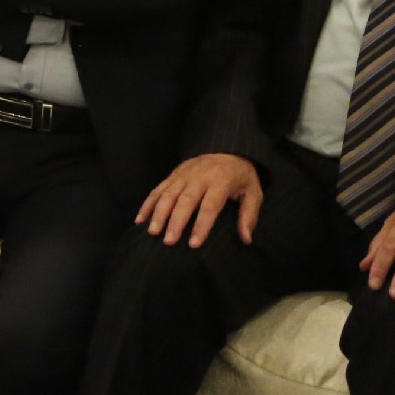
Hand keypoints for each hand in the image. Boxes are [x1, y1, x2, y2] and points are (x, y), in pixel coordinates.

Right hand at [138, 153, 263, 247]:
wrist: (230, 150)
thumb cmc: (241, 177)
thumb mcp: (253, 193)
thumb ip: (249, 215)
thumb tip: (246, 239)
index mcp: (221, 181)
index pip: (209, 205)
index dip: (201, 225)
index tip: (194, 244)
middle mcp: (200, 176)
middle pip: (185, 200)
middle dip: (175, 221)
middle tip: (169, 241)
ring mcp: (184, 173)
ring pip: (168, 193)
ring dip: (158, 213)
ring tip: (152, 232)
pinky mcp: (174, 173)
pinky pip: (159, 188)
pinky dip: (148, 203)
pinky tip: (140, 219)